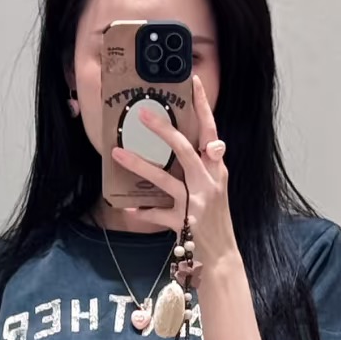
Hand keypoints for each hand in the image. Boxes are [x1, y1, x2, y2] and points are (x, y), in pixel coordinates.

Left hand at [111, 72, 235, 282]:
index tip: (191, 81)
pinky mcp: (185, 223)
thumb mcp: (211, 191)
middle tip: (142, 113)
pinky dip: (143, 212)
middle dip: (163, 130)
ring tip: (117, 154)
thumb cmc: (213, 222)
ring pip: (166, 179)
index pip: (211, 131)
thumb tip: (182, 150)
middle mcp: (209, 182)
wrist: (223, 257)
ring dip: (140, 165)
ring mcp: (197, 203)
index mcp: (216, 170)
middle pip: (186, 148)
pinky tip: (128, 208)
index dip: (203, 106)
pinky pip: (159, 215)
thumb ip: (198, 170)